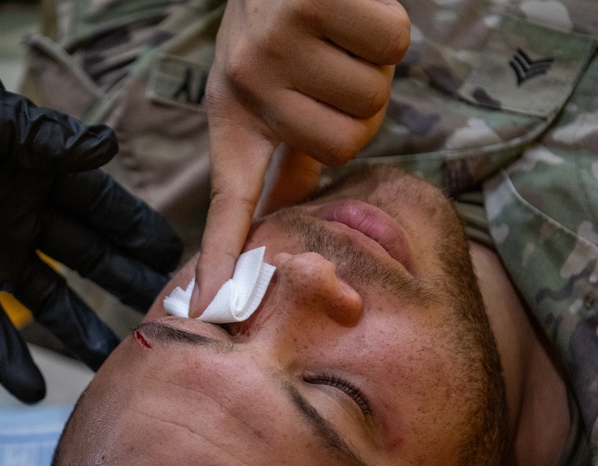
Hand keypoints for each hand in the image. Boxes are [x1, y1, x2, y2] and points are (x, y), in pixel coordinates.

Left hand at [0, 69, 181, 401]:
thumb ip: (44, 137)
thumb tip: (111, 147)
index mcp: (33, 175)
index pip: (99, 207)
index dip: (136, 230)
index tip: (175, 257)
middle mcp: (20, 219)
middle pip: (86, 257)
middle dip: (124, 282)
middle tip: (166, 313)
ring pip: (47, 301)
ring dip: (80, 332)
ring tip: (115, 363)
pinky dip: (8, 360)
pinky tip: (32, 391)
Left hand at [191, 0, 409, 315]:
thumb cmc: (282, 25)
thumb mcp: (264, 89)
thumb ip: (283, 151)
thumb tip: (293, 209)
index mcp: (233, 113)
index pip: (229, 196)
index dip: (220, 252)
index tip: (206, 305)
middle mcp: (246, 84)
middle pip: (346, 144)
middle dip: (356, 106)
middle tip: (330, 66)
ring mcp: (274, 44)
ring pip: (372, 95)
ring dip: (373, 64)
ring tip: (336, 34)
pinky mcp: (312, 3)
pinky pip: (391, 43)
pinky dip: (387, 26)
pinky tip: (351, 8)